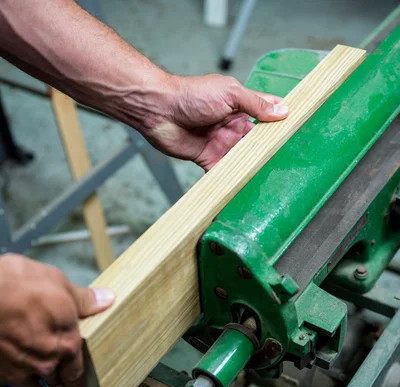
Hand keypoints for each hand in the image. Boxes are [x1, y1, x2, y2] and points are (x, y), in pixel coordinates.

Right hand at [0, 254, 114, 386]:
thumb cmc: (19, 283)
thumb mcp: (58, 283)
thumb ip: (83, 299)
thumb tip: (106, 299)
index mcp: (66, 344)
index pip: (77, 370)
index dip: (77, 379)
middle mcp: (43, 363)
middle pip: (55, 380)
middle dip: (57, 379)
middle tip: (58, 381)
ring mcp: (16, 371)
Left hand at [140, 73, 287, 170]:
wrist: (160, 111)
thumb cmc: (192, 95)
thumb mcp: (230, 93)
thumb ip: (256, 104)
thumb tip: (282, 111)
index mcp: (240, 107)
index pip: (265, 116)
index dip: (279, 124)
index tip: (298, 133)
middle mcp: (232, 126)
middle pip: (256, 142)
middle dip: (268, 151)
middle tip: (288, 163)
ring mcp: (221, 143)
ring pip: (242, 159)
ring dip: (252, 167)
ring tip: (271, 179)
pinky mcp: (208, 159)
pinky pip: (223, 172)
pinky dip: (232, 180)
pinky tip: (244, 188)